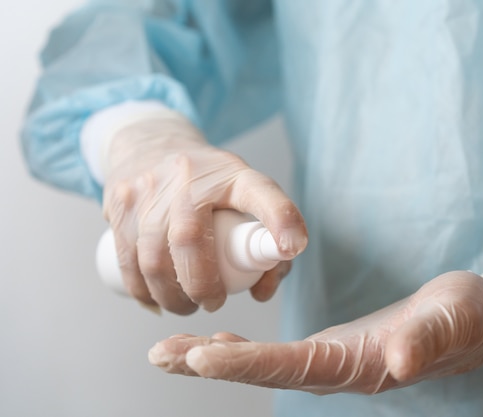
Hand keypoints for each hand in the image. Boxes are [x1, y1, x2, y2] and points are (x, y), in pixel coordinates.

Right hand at [102, 113, 307, 313]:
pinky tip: (157, 300)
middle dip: (203, 286)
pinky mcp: (119, 204)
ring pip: (153, 259)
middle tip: (213, 302)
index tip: (291, 248)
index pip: (260, 193)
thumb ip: (263, 241)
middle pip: (191, 240)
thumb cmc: (207, 182)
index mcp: (231, 174)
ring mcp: (148, 190)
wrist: (150, 143)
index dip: (279, 220)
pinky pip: (127, 262)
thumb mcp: (242, 193)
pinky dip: (143, 292)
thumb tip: (262, 290)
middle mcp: (189, 177)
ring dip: (172, 296)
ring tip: (187, 305)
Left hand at [148, 263, 482, 393]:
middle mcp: (341, 371)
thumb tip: (398, 364)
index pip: (293, 368)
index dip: (246, 364)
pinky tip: (218, 341)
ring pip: (266, 365)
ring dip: (218, 357)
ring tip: (172, 350)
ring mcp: (337, 362)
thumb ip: (425, 342)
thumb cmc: (472, 316)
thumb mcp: (453, 319)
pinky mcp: (338, 346)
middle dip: (212, 365)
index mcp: (362, 366)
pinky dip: (244, 349)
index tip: (199, 357)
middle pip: (266, 373)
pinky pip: (281, 354)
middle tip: (160, 356)